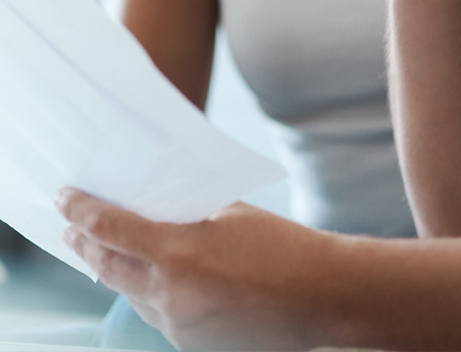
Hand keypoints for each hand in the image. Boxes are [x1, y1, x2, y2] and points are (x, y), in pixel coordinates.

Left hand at [56, 189, 334, 351]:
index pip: (111, 229)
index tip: (64, 198)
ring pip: (132, 294)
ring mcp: (179, 326)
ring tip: (104, 253)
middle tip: (69, 228)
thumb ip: (189, 214)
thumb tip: (158, 210)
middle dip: (84, 245)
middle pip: (108, 267)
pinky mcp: (192, 345)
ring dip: (116, 271)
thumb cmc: (283, 247)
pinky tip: (156, 281)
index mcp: (179, 253)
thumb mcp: (230, 215)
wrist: (321, 297)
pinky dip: (151, 295)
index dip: (82, 211)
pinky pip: (159, 315)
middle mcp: (170, 294)